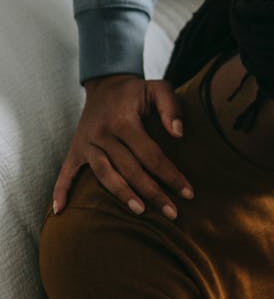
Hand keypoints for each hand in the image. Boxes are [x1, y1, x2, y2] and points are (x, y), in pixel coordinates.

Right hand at [53, 73, 192, 217]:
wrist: (105, 84)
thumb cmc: (136, 92)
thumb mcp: (157, 88)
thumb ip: (170, 107)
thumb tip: (179, 134)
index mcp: (124, 121)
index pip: (151, 155)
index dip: (171, 175)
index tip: (188, 192)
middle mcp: (102, 134)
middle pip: (130, 170)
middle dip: (153, 193)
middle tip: (172, 214)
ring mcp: (86, 144)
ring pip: (105, 176)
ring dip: (122, 195)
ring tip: (141, 212)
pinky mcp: (75, 150)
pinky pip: (66, 173)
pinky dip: (61, 191)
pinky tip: (61, 211)